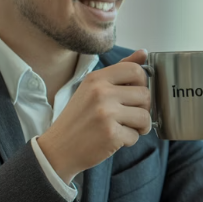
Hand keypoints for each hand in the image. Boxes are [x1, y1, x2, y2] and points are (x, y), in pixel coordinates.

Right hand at [37, 49, 151, 183]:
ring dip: (139, 126)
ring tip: (124, 128)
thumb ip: (119, 71)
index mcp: (96, 78)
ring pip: (145, 116)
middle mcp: (101, 93)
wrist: (57, 149)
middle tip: (129, 116)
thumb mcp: (93, 89)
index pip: (135, 69)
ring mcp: (106, 113)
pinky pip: (136, 135)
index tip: (134, 94)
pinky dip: (129, 141)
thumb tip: (144, 52)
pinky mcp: (110, 134)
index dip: (142, 83)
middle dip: (142, 108)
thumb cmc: (79, 118)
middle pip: (145, 94)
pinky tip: (114, 139)